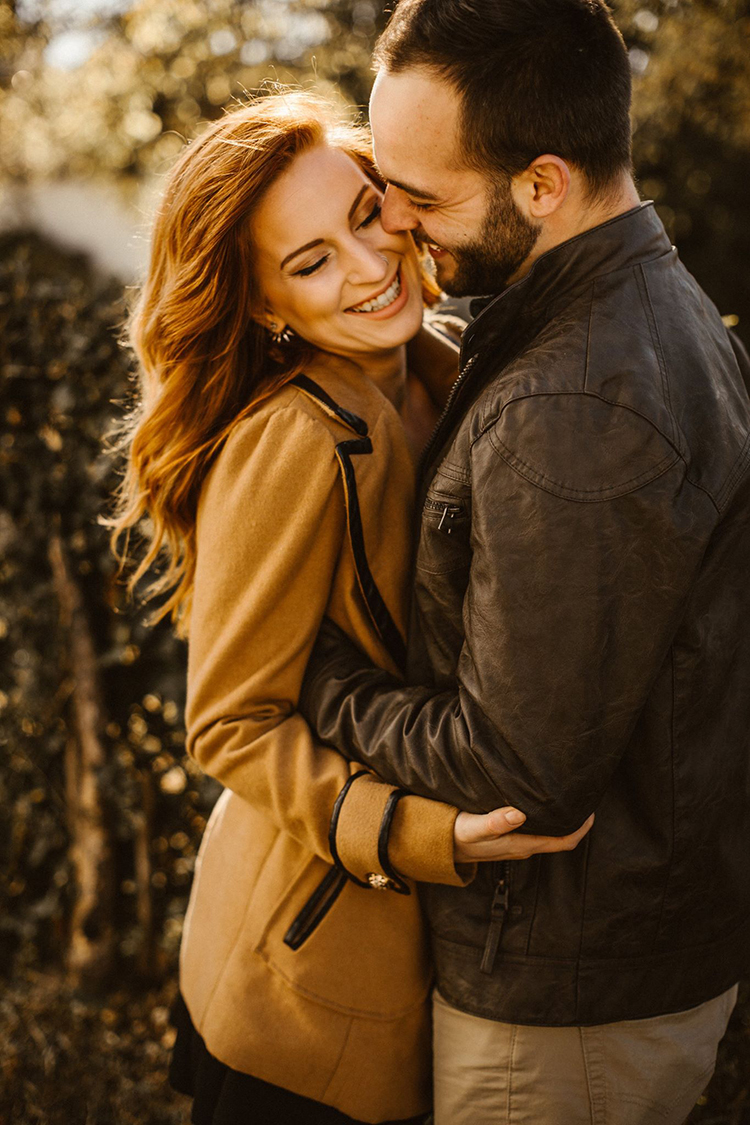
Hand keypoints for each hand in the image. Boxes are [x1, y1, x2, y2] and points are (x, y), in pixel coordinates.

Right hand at [453, 807, 594, 863]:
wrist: (439, 848)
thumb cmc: (456, 835)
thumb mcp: (473, 827)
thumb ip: (495, 821)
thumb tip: (521, 814)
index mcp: (520, 845)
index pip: (562, 841)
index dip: (580, 828)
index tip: (591, 810)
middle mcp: (523, 846)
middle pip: (559, 837)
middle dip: (574, 821)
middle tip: (584, 796)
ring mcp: (516, 843)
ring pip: (548, 833)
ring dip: (560, 819)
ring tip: (568, 797)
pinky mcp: (509, 837)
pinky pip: (536, 829)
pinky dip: (545, 817)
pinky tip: (543, 802)